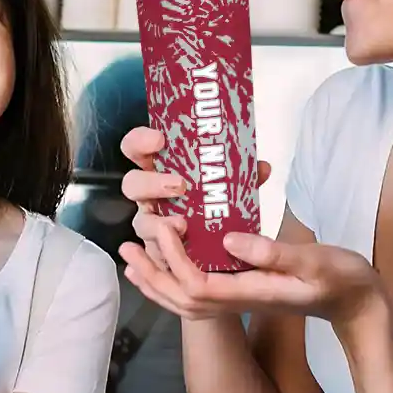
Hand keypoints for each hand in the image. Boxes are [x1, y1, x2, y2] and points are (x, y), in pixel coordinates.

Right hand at [119, 126, 271, 270]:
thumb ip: (245, 179)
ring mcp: (152, 225)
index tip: (159, 139)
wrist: (232, 250)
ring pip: (141, 223)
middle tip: (180, 185)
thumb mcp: (236, 189)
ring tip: (183, 225)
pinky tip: (179, 250)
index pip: (136, 149)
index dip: (141, 142)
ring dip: (157, 223)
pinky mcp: (159, 253)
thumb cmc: (221, 207)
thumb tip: (261, 168)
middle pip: (132, 185)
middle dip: (151, 183)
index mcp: (160, 170)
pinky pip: (153, 253)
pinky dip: (164, 252)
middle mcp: (150, 196)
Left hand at [120, 220, 385, 332]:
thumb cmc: (342, 279)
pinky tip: (165, 262)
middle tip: (127, 247)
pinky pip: (197, 295)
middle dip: (151, 273)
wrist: (356, 304)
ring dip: (155, 279)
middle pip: (180, 299)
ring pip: (184, 301)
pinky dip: (172, 281)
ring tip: (132, 256)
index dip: (174, 258)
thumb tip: (228, 240)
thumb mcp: (315, 261)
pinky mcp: (242, 294)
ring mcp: (240, 301)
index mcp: (252, 293)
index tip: (166, 226)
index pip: (197, 284)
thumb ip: (273, 253)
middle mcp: (239, 302)